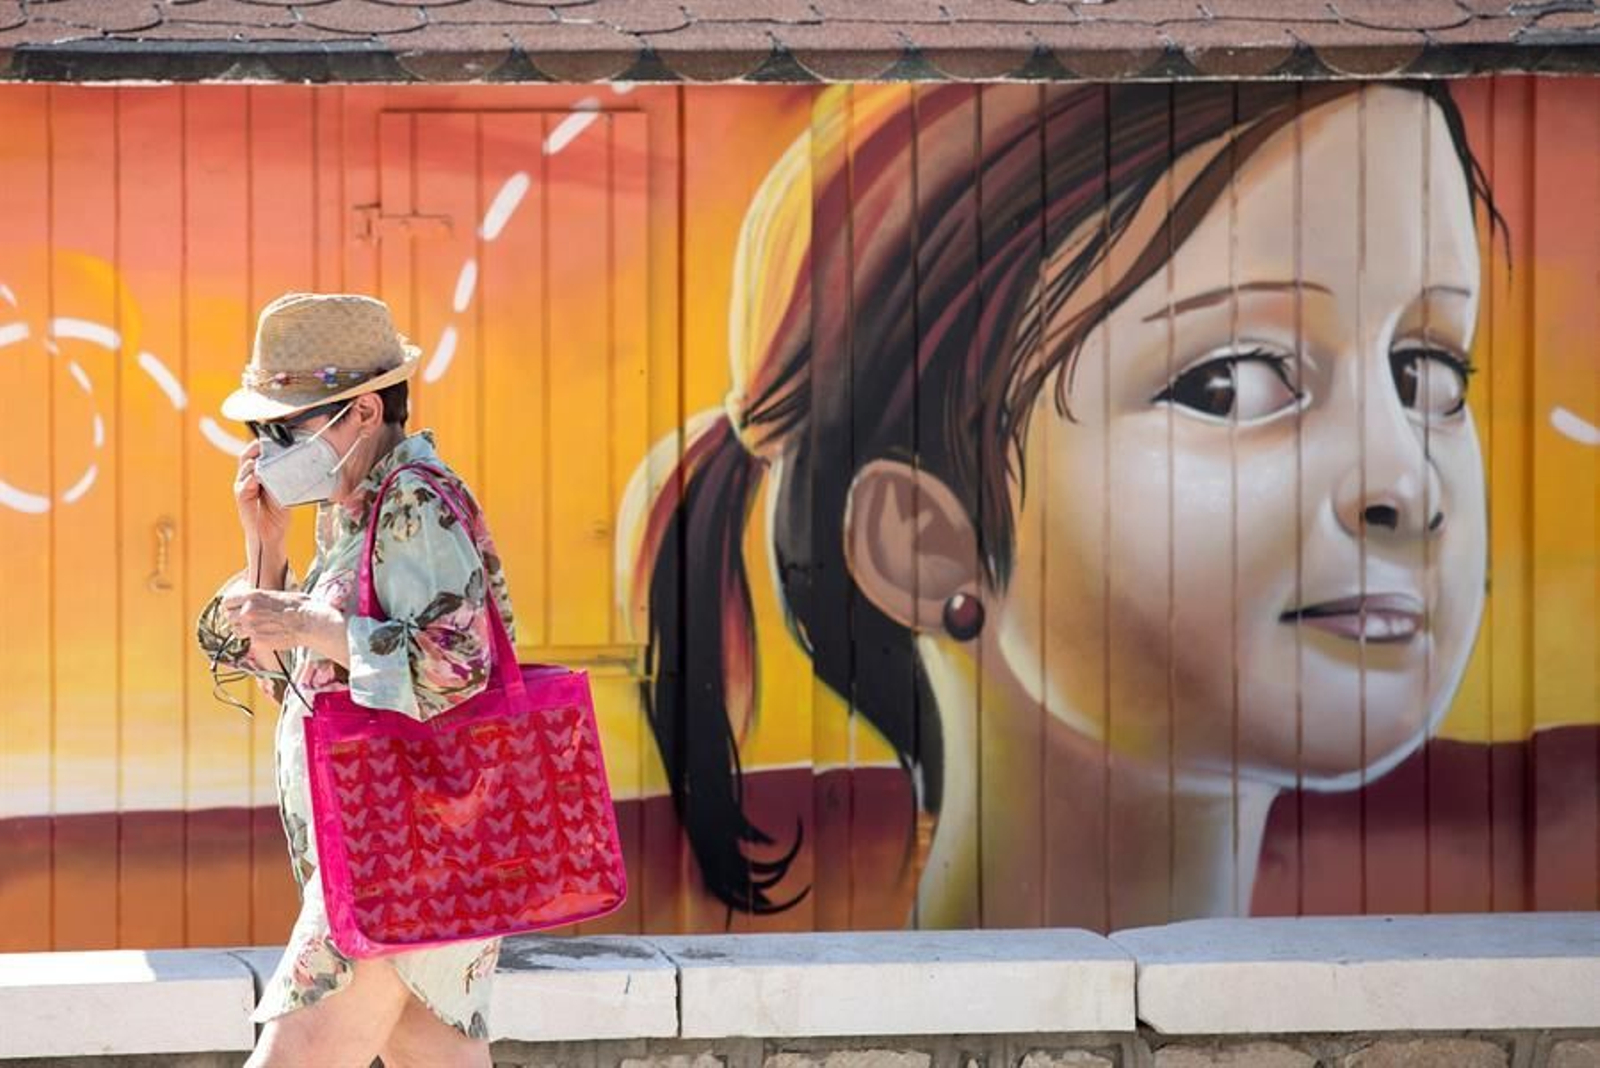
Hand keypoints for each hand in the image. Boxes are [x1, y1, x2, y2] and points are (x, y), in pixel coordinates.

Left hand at [221, 589, 345, 660]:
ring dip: (244, 630)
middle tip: (250, 621)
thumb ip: (259, 599)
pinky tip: (270, 635)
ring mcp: (251, 628)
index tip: (235, 610)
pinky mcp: (257, 641)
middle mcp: (248, 612)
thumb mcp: (275, 595)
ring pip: (236, 631)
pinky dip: (257, 639)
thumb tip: (252, 601)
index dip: (231, 606)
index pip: (227, 602)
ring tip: (259, 628)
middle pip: (229, 618)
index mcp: (252, 597)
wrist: (309, 622)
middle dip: (238, 619)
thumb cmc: (298, 606)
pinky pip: (250, 641)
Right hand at [235, 440, 289, 553]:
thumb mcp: (284, 492)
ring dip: (253, 463)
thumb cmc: (277, 513)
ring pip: (244, 470)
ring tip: (261, 458)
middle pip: (246, 458)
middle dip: (255, 449)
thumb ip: (285, 479)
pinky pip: (243, 488)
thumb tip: (298, 464)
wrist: (271, 535)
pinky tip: (255, 478)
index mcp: (258, 475)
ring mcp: (243, 489)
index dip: (261, 445)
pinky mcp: (242, 501)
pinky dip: (249, 481)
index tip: (272, 437)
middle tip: (265, 443)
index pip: (256, 455)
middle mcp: (248, 479)